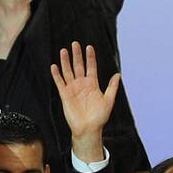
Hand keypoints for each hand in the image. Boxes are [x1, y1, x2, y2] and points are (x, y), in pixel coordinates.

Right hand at [50, 42, 120, 162]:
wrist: (89, 129)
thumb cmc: (99, 117)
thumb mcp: (108, 101)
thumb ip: (112, 87)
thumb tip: (118, 75)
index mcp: (92, 84)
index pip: (91, 67)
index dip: (90, 57)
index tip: (89, 47)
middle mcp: (82, 84)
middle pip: (78, 66)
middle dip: (77, 55)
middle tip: (75, 44)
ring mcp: (73, 89)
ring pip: (68, 72)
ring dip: (66, 62)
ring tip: (64, 50)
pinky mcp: (65, 95)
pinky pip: (60, 83)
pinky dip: (57, 75)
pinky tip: (55, 66)